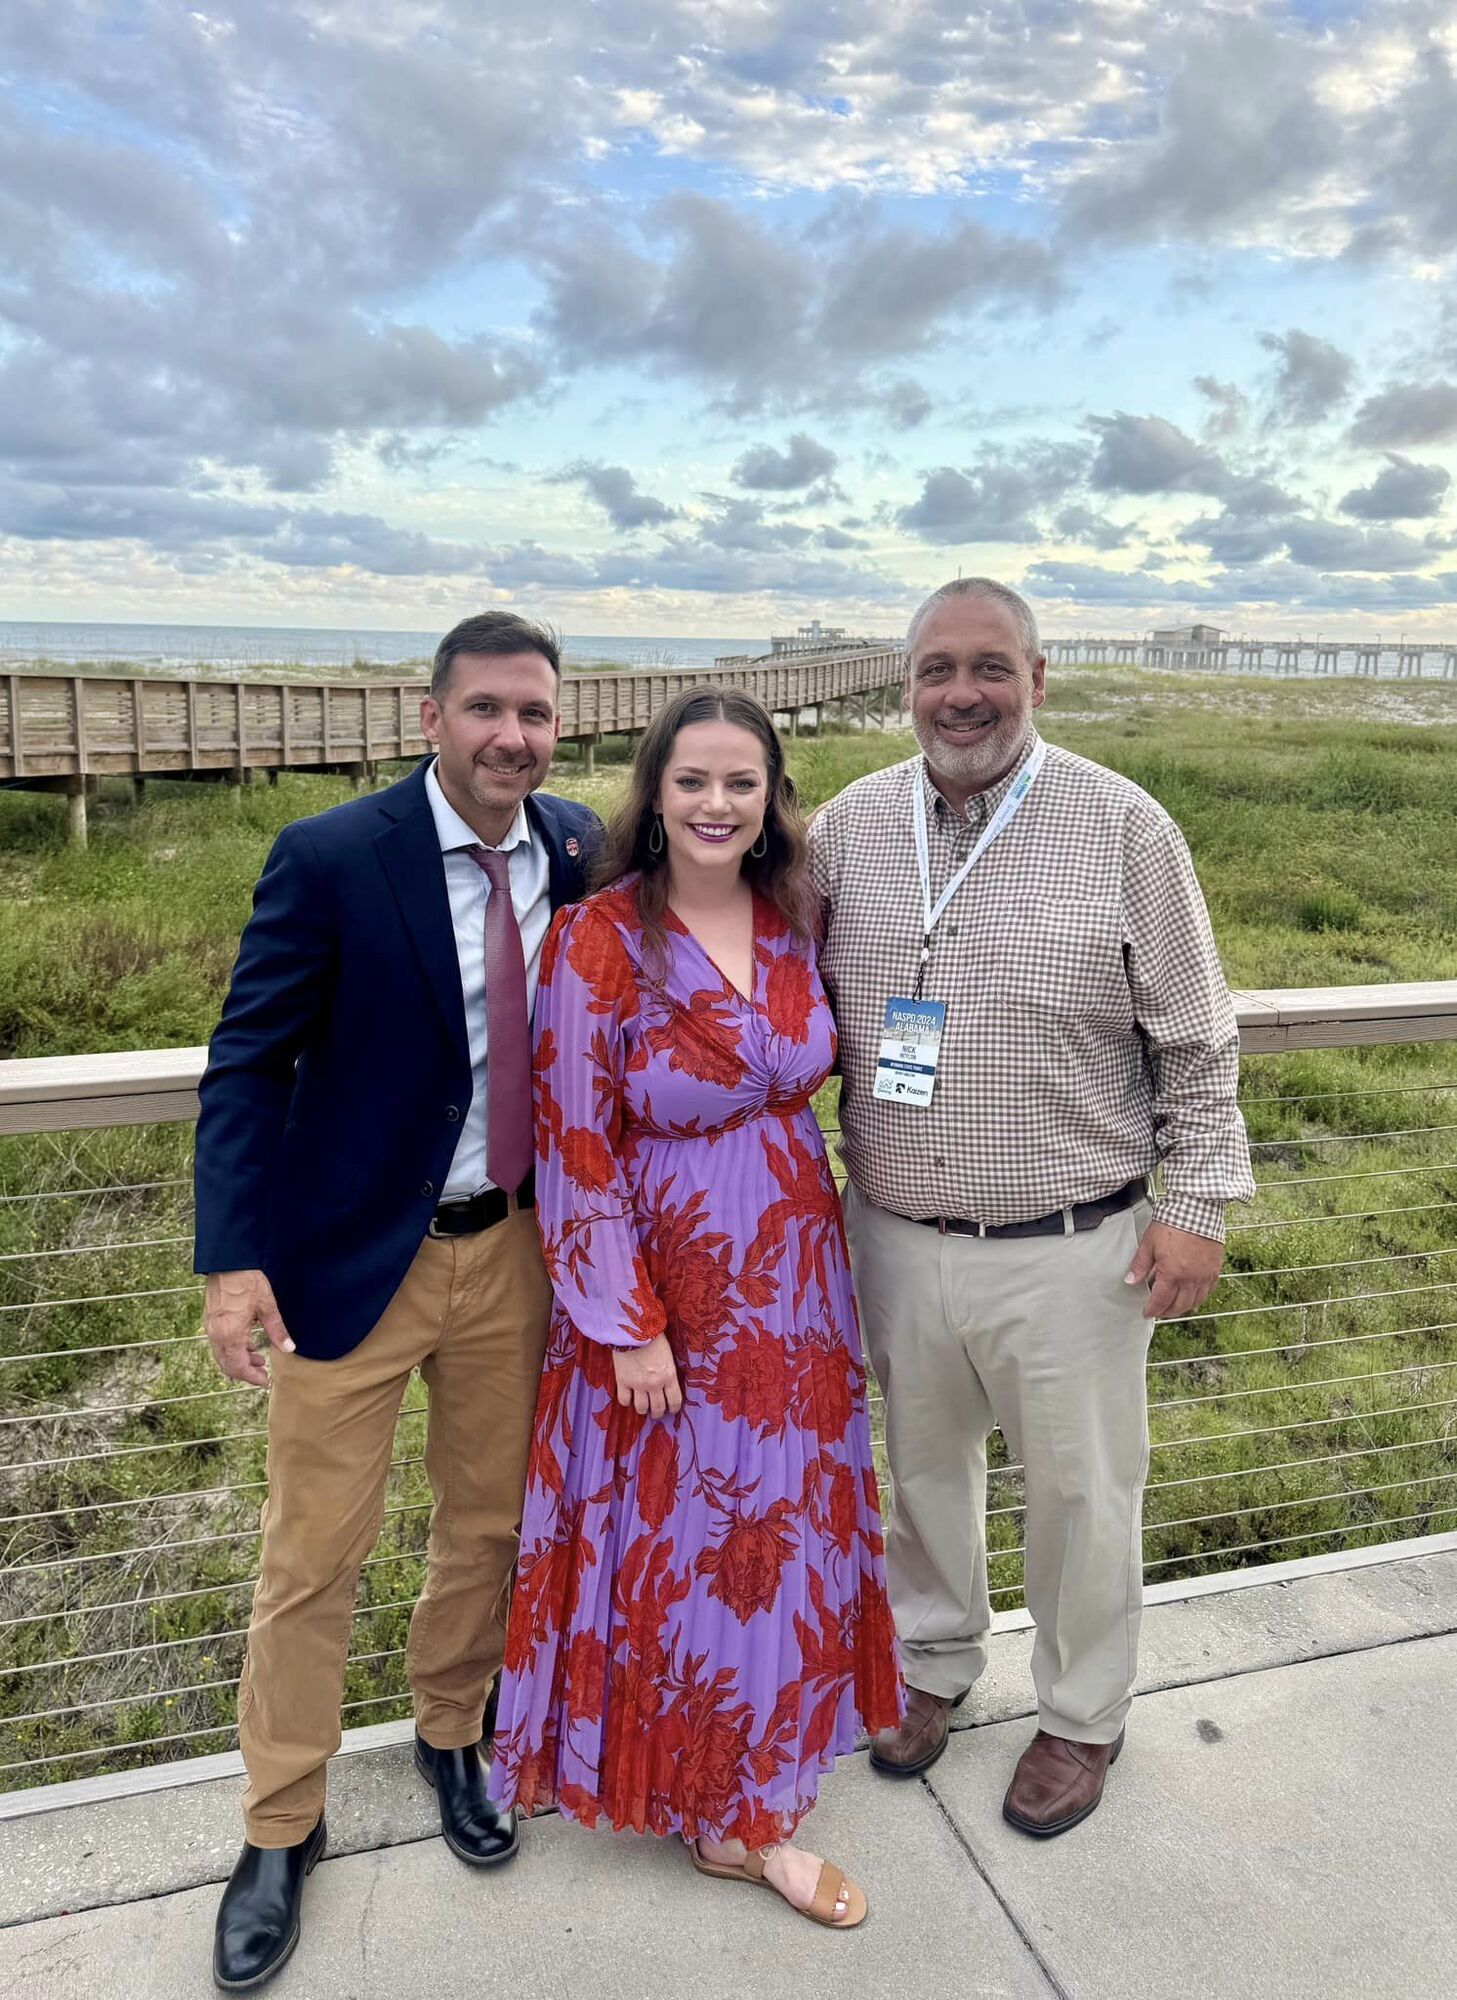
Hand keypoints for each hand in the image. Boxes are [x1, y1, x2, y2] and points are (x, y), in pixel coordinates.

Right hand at [204, 1269, 294, 1385]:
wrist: (228, 1261)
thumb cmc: (247, 1280)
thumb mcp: (267, 1306)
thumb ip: (277, 1330)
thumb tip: (289, 1348)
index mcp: (230, 1334)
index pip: (238, 1366)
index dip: (251, 1377)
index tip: (264, 1380)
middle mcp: (216, 1334)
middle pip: (227, 1364)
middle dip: (244, 1372)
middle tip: (262, 1372)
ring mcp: (211, 1327)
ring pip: (222, 1355)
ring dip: (238, 1360)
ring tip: (258, 1358)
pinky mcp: (210, 1319)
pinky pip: (219, 1343)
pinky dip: (232, 1349)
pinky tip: (247, 1343)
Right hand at [612, 1334, 681, 1417]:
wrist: (633, 1328)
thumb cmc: (653, 1336)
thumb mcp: (668, 1355)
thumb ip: (668, 1371)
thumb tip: (668, 1382)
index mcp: (669, 1375)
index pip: (675, 1401)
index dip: (673, 1408)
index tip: (671, 1410)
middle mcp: (654, 1383)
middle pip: (658, 1408)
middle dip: (658, 1412)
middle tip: (656, 1412)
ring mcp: (637, 1384)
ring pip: (641, 1408)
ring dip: (643, 1410)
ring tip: (643, 1407)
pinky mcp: (622, 1380)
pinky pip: (624, 1400)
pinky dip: (626, 1402)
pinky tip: (628, 1397)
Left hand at [1125, 1223, 1223, 1321]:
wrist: (1197, 1209)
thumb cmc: (1172, 1223)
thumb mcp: (1149, 1243)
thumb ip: (1139, 1265)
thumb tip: (1130, 1280)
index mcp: (1173, 1274)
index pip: (1161, 1301)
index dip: (1152, 1309)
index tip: (1147, 1312)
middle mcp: (1191, 1278)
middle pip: (1179, 1306)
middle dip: (1167, 1311)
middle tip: (1158, 1310)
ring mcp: (1205, 1275)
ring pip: (1195, 1302)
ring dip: (1183, 1307)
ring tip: (1173, 1305)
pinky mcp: (1215, 1269)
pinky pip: (1208, 1291)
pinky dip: (1199, 1297)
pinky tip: (1192, 1295)